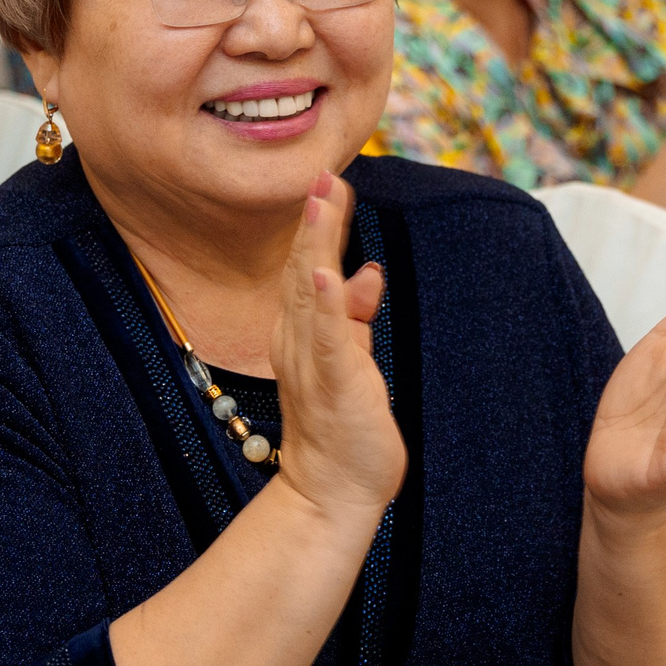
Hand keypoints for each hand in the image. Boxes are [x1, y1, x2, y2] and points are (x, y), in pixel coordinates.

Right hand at [269, 172, 406, 535]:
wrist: (331, 491)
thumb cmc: (341, 427)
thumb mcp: (351, 359)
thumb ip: (354, 317)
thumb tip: (367, 274)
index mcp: (302, 333)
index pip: (308, 267)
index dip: (318, 224)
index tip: (328, 181)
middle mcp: (299, 340)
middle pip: (304, 269)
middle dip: (315, 220)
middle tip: (323, 175)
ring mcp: (314, 362)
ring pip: (312, 293)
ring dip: (316, 245)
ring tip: (322, 203)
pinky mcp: (335, 384)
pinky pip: (330, 340)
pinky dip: (327, 305)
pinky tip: (327, 274)